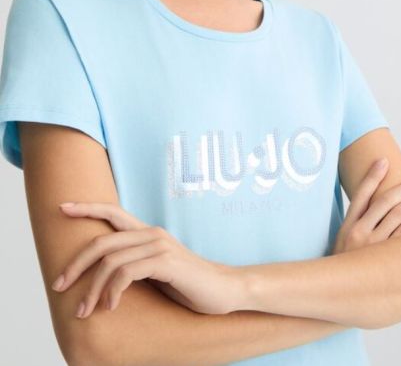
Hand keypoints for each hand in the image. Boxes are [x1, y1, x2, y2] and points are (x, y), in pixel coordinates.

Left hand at [52, 202, 244, 317]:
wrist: (223, 289)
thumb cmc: (187, 282)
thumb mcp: (156, 269)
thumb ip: (134, 263)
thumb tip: (104, 273)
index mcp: (148, 232)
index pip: (113, 212)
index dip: (87, 208)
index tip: (62, 208)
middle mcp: (152, 234)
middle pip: (102, 242)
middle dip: (76, 264)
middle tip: (60, 285)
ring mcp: (160, 246)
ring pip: (111, 261)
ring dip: (92, 288)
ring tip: (84, 310)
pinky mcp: (167, 262)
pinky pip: (127, 273)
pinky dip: (113, 291)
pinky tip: (111, 306)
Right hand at [333, 158, 400, 253]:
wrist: (339, 288)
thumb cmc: (344, 260)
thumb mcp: (342, 238)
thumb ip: (356, 221)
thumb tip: (370, 201)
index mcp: (347, 224)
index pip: (361, 194)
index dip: (373, 176)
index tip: (384, 161)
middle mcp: (359, 231)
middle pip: (385, 202)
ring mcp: (373, 245)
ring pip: (398, 216)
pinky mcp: (386, 257)